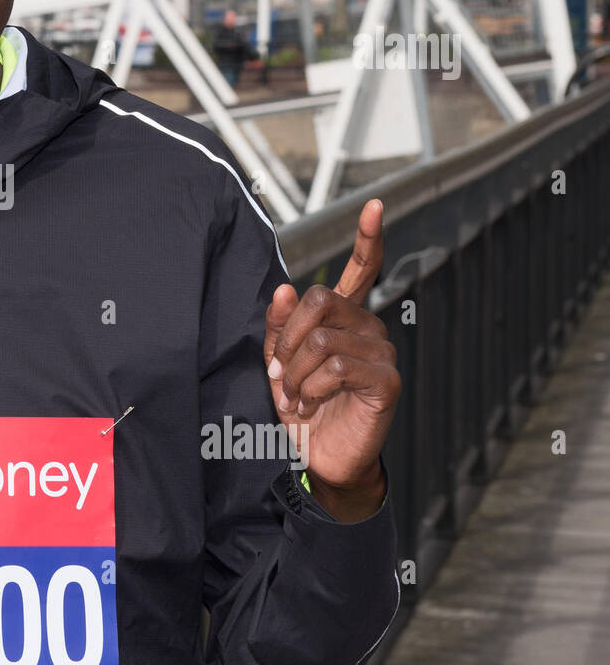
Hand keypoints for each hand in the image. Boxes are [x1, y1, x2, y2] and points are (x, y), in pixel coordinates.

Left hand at [262, 199, 399, 520]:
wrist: (317, 459)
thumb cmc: (299, 408)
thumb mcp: (277, 363)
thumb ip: (279, 327)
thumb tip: (285, 288)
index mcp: (344, 318)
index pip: (362, 269)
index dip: (368, 237)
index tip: (374, 205)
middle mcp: (368, 327)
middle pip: (320, 299)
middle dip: (286, 339)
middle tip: (277, 375)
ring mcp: (382, 351)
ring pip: (322, 339)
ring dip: (294, 374)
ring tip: (294, 399)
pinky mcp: (387, 380)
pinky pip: (337, 367)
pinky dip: (311, 388)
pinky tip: (310, 405)